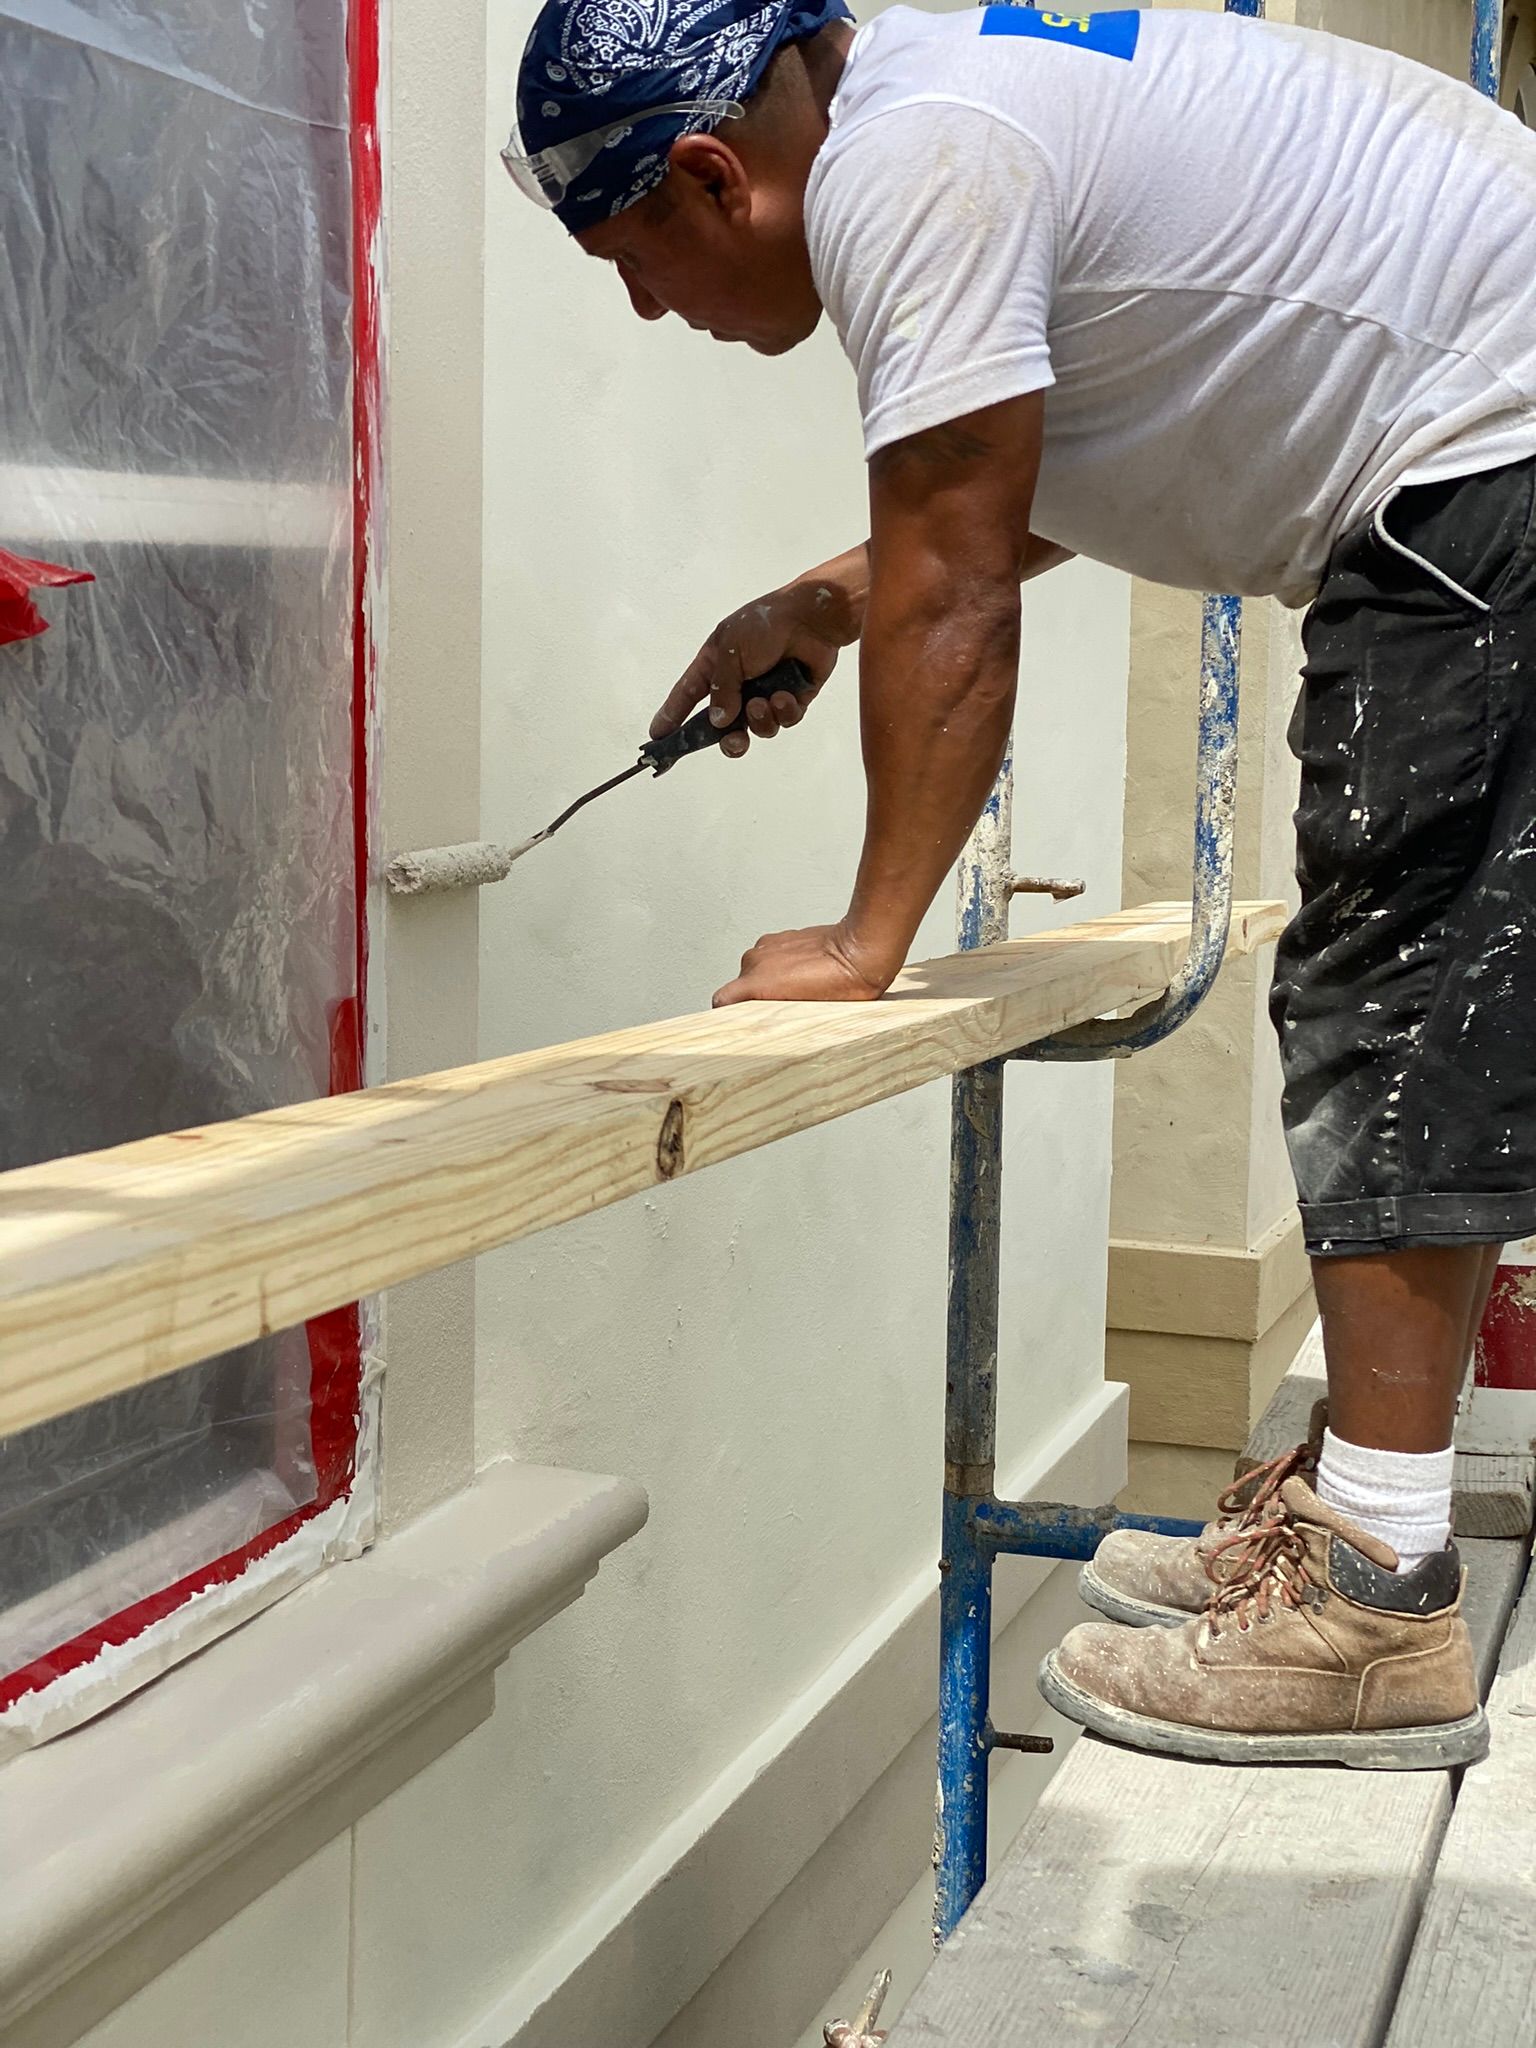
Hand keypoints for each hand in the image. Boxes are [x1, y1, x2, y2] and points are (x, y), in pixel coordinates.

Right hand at [651, 547, 868, 759]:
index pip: (688, 695)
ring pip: (757, 729)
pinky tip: (787, 694)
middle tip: (734, 740)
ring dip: (760, 719)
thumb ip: (721, 688)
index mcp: (716, 665)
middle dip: (729, 740)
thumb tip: (718, 720)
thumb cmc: (766, 624)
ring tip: (765, 702)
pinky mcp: (792, 700)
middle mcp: (739, 683)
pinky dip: (785, 710)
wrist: (812, 620)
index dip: (672, 715)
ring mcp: (766, 693)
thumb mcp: (730, 651)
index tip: (657, 736)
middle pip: (724, 726)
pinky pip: (784, 721)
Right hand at [712, 921, 897, 1005]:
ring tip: (797, 991)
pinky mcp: (781, 937)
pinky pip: (771, 958)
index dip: (728, 1014)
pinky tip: (804, 975)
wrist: (861, 950)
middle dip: (756, 998)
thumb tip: (771, 1027)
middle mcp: (754, 961)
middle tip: (782, 1011)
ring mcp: (767, 946)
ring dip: (769, 981)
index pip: (721, 1001)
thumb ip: (777, 1018)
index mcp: (754, 982)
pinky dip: (781, 967)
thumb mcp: (806, 1015)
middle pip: (742, 986)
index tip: (738, 1023)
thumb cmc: (843, 985)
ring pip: (757, 972)